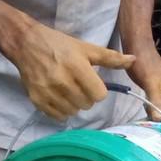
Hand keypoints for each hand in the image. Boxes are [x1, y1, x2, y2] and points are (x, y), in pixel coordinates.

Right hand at [12, 22, 135, 119]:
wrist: (26, 44)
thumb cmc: (59, 45)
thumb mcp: (86, 48)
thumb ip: (110, 58)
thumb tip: (133, 60)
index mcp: (77, 67)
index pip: (99, 95)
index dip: (97, 90)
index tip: (90, 83)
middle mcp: (62, 82)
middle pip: (87, 105)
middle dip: (85, 97)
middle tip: (77, 85)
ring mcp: (48, 93)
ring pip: (73, 112)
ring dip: (74, 104)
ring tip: (67, 91)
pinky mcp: (37, 100)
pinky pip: (58, 117)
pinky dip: (61, 110)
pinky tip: (58, 98)